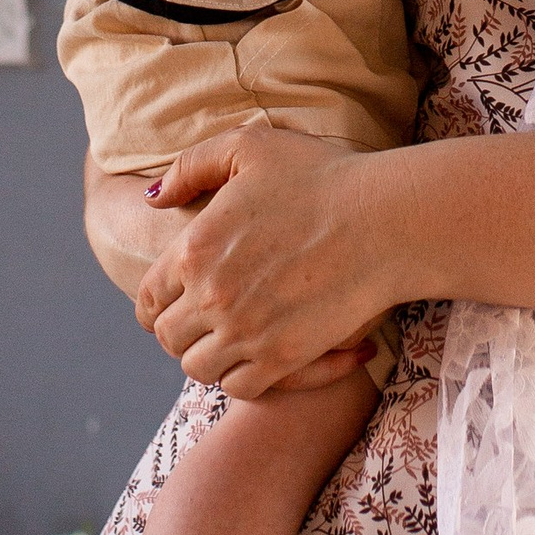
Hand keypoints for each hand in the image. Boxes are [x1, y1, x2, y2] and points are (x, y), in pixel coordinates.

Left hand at [135, 129, 397, 395]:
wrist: (386, 219)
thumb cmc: (323, 176)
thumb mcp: (249, 148)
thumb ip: (191, 167)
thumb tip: (152, 200)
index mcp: (194, 248)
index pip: (148, 298)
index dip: (158, 303)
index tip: (176, 302)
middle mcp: (211, 296)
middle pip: (168, 338)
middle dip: (182, 331)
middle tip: (206, 321)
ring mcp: (245, 332)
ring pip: (199, 368)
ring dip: (210, 356)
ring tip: (231, 340)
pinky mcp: (283, 357)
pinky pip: (241, 387)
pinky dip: (243, 377)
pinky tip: (260, 355)